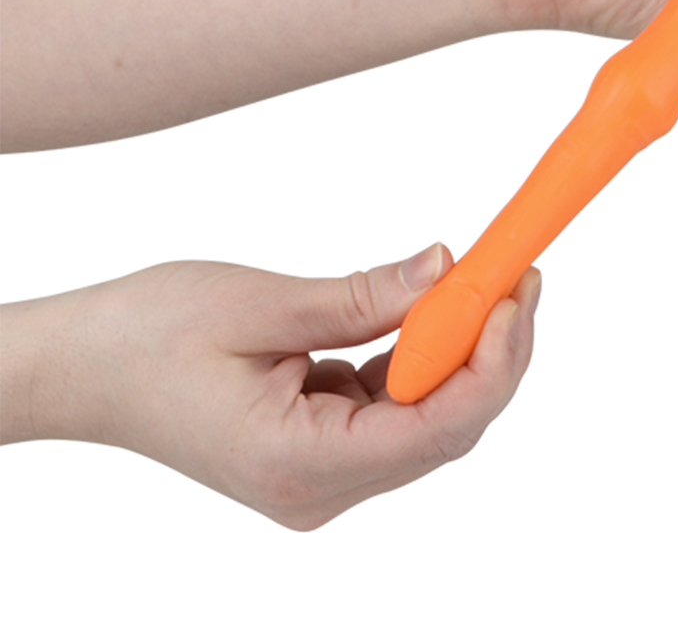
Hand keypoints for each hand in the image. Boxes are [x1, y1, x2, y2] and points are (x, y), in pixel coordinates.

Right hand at [63, 246, 538, 529]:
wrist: (86, 367)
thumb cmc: (148, 339)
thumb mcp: (259, 308)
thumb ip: (360, 298)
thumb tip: (443, 272)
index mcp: (299, 464)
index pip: (431, 429)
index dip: (487, 365)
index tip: (512, 298)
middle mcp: (320, 484)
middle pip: (441, 425)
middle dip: (487, 350)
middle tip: (514, 276)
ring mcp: (322, 468)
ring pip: (425, 413)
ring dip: (459, 347)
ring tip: (485, 281)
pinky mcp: (321, 441)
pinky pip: (392, 400)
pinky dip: (420, 351)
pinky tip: (436, 305)